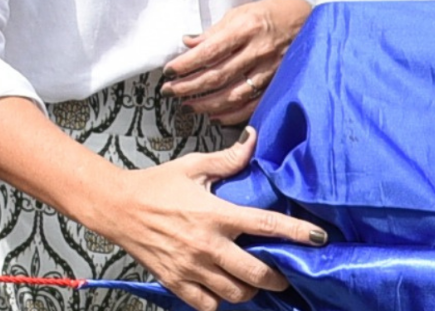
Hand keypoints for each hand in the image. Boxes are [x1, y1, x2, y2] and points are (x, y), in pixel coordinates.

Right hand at [90, 127, 324, 310]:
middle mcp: (207, 245)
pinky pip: (205, 304)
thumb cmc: (157, 184)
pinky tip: (224, 292)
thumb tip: (254, 139)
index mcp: (217, 214)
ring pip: (233, 292)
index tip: (319, 239)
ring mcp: (190, 267)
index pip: (266, 225)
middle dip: (277, 278)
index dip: (297, 233)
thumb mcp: (194, 166)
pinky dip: (219, 302)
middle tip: (286, 274)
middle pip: (254, 272)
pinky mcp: (174, 281)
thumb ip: (228, 158)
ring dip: (250, 290)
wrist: (115, 207)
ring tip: (255, 283)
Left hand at [162, 0, 309, 124]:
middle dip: (189, 87)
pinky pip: (253, 104)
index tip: (169, 71)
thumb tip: (188, 44)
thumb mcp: (240, 13)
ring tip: (187, 106)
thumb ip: (214, 32)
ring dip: (206, 104)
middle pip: (218, 75)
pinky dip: (232, 114)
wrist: (305, 18)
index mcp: (246, 28)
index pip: (210, 51)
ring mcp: (270, 69)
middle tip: (169, 92)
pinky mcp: (278, 82)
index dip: (186, 64)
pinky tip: (215, 116)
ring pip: (233, 94)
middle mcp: (258, 50)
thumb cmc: (270, 13)